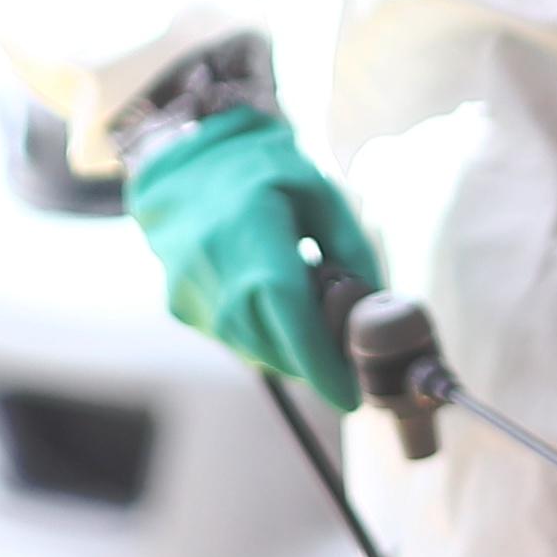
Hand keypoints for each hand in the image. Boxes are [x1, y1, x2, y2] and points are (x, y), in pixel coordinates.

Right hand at [127, 108, 387, 405]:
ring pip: (251, 350)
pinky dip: (261, 337)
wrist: (180, 160)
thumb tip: (376, 307)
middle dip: (313, 364)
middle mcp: (216, 273)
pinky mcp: (180, 307)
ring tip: (313, 323)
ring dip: (288, 352)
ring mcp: (191, 294)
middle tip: (348, 362)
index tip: (352, 396)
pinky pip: (231, 339)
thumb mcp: (320, 193)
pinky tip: (275, 309)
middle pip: (273, 345)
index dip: (320, 362)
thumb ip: (351, 250)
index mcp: (253, 235)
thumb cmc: (261, 170)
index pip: (288, 316)